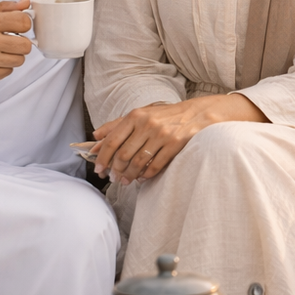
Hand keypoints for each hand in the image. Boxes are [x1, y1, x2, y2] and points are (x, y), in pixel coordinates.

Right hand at [0, 0, 31, 88]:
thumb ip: (3, 8)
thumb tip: (25, 3)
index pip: (24, 22)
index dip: (24, 24)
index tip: (18, 27)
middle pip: (26, 45)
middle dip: (21, 43)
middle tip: (10, 41)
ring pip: (20, 60)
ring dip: (12, 56)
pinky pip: (8, 72)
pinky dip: (2, 67)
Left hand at [91, 94, 267, 184]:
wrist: (198, 114)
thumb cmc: (166, 115)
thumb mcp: (142, 114)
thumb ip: (117, 124)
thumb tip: (95, 136)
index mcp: (136, 115)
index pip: (113, 140)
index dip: (103, 157)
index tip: (98, 168)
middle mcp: (148, 124)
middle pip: (124, 154)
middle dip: (116, 169)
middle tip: (113, 178)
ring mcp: (162, 135)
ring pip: (138, 162)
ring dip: (129, 175)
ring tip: (125, 181)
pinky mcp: (175, 145)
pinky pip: (155, 165)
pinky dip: (146, 175)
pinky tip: (142, 178)